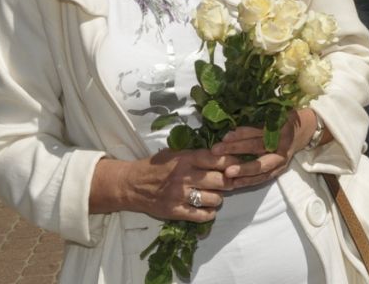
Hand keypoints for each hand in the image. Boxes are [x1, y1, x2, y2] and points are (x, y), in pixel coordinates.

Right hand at [90, 148, 238, 222]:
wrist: (132, 184)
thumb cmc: (156, 166)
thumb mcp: (176, 153)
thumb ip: (197, 154)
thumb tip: (223, 154)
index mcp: (186, 158)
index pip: (218, 159)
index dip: (232, 162)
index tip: (237, 165)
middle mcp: (184, 176)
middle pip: (221, 180)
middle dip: (229, 182)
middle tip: (228, 182)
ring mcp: (180, 195)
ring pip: (215, 199)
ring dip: (219, 198)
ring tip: (215, 195)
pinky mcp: (175, 211)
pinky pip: (202, 215)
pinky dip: (209, 213)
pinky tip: (208, 209)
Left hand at [211, 108, 320, 189]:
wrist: (303, 131)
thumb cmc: (284, 118)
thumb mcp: (275, 111)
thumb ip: (257, 116)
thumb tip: (232, 117)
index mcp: (281, 127)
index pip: (259, 131)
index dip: (242, 133)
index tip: (225, 135)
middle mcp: (282, 145)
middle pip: (257, 148)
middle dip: (236, 150)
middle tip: (217, 152)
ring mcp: (281, 160)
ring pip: (260, 166)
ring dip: (242, 170)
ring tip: (225, 173)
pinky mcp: (278, 170)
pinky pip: (263, 178)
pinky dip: (248, 181)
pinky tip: (234, 183)